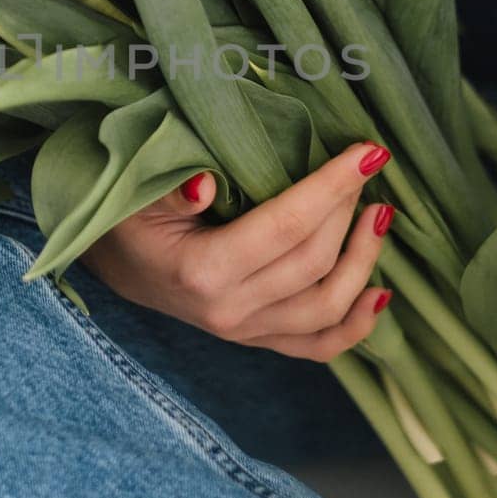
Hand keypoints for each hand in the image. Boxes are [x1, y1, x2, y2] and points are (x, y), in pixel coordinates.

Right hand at [80, 141, 393, 360]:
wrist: (116, 264)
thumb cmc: (127, 220)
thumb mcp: (137, 197)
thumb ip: (173, 192)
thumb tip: (206, 184)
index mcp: (203, 271)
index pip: (287, 226)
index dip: (333, 187)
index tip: (368, 150)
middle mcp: (230, 311)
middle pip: (314, 263)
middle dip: (350, 209)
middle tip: (367, 164)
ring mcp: (246, 332)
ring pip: (327, 308)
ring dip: (364, 260)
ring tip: (380, 215)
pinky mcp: (257, 340)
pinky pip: (318, 347)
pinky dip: (356, 325)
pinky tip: (380, 294)